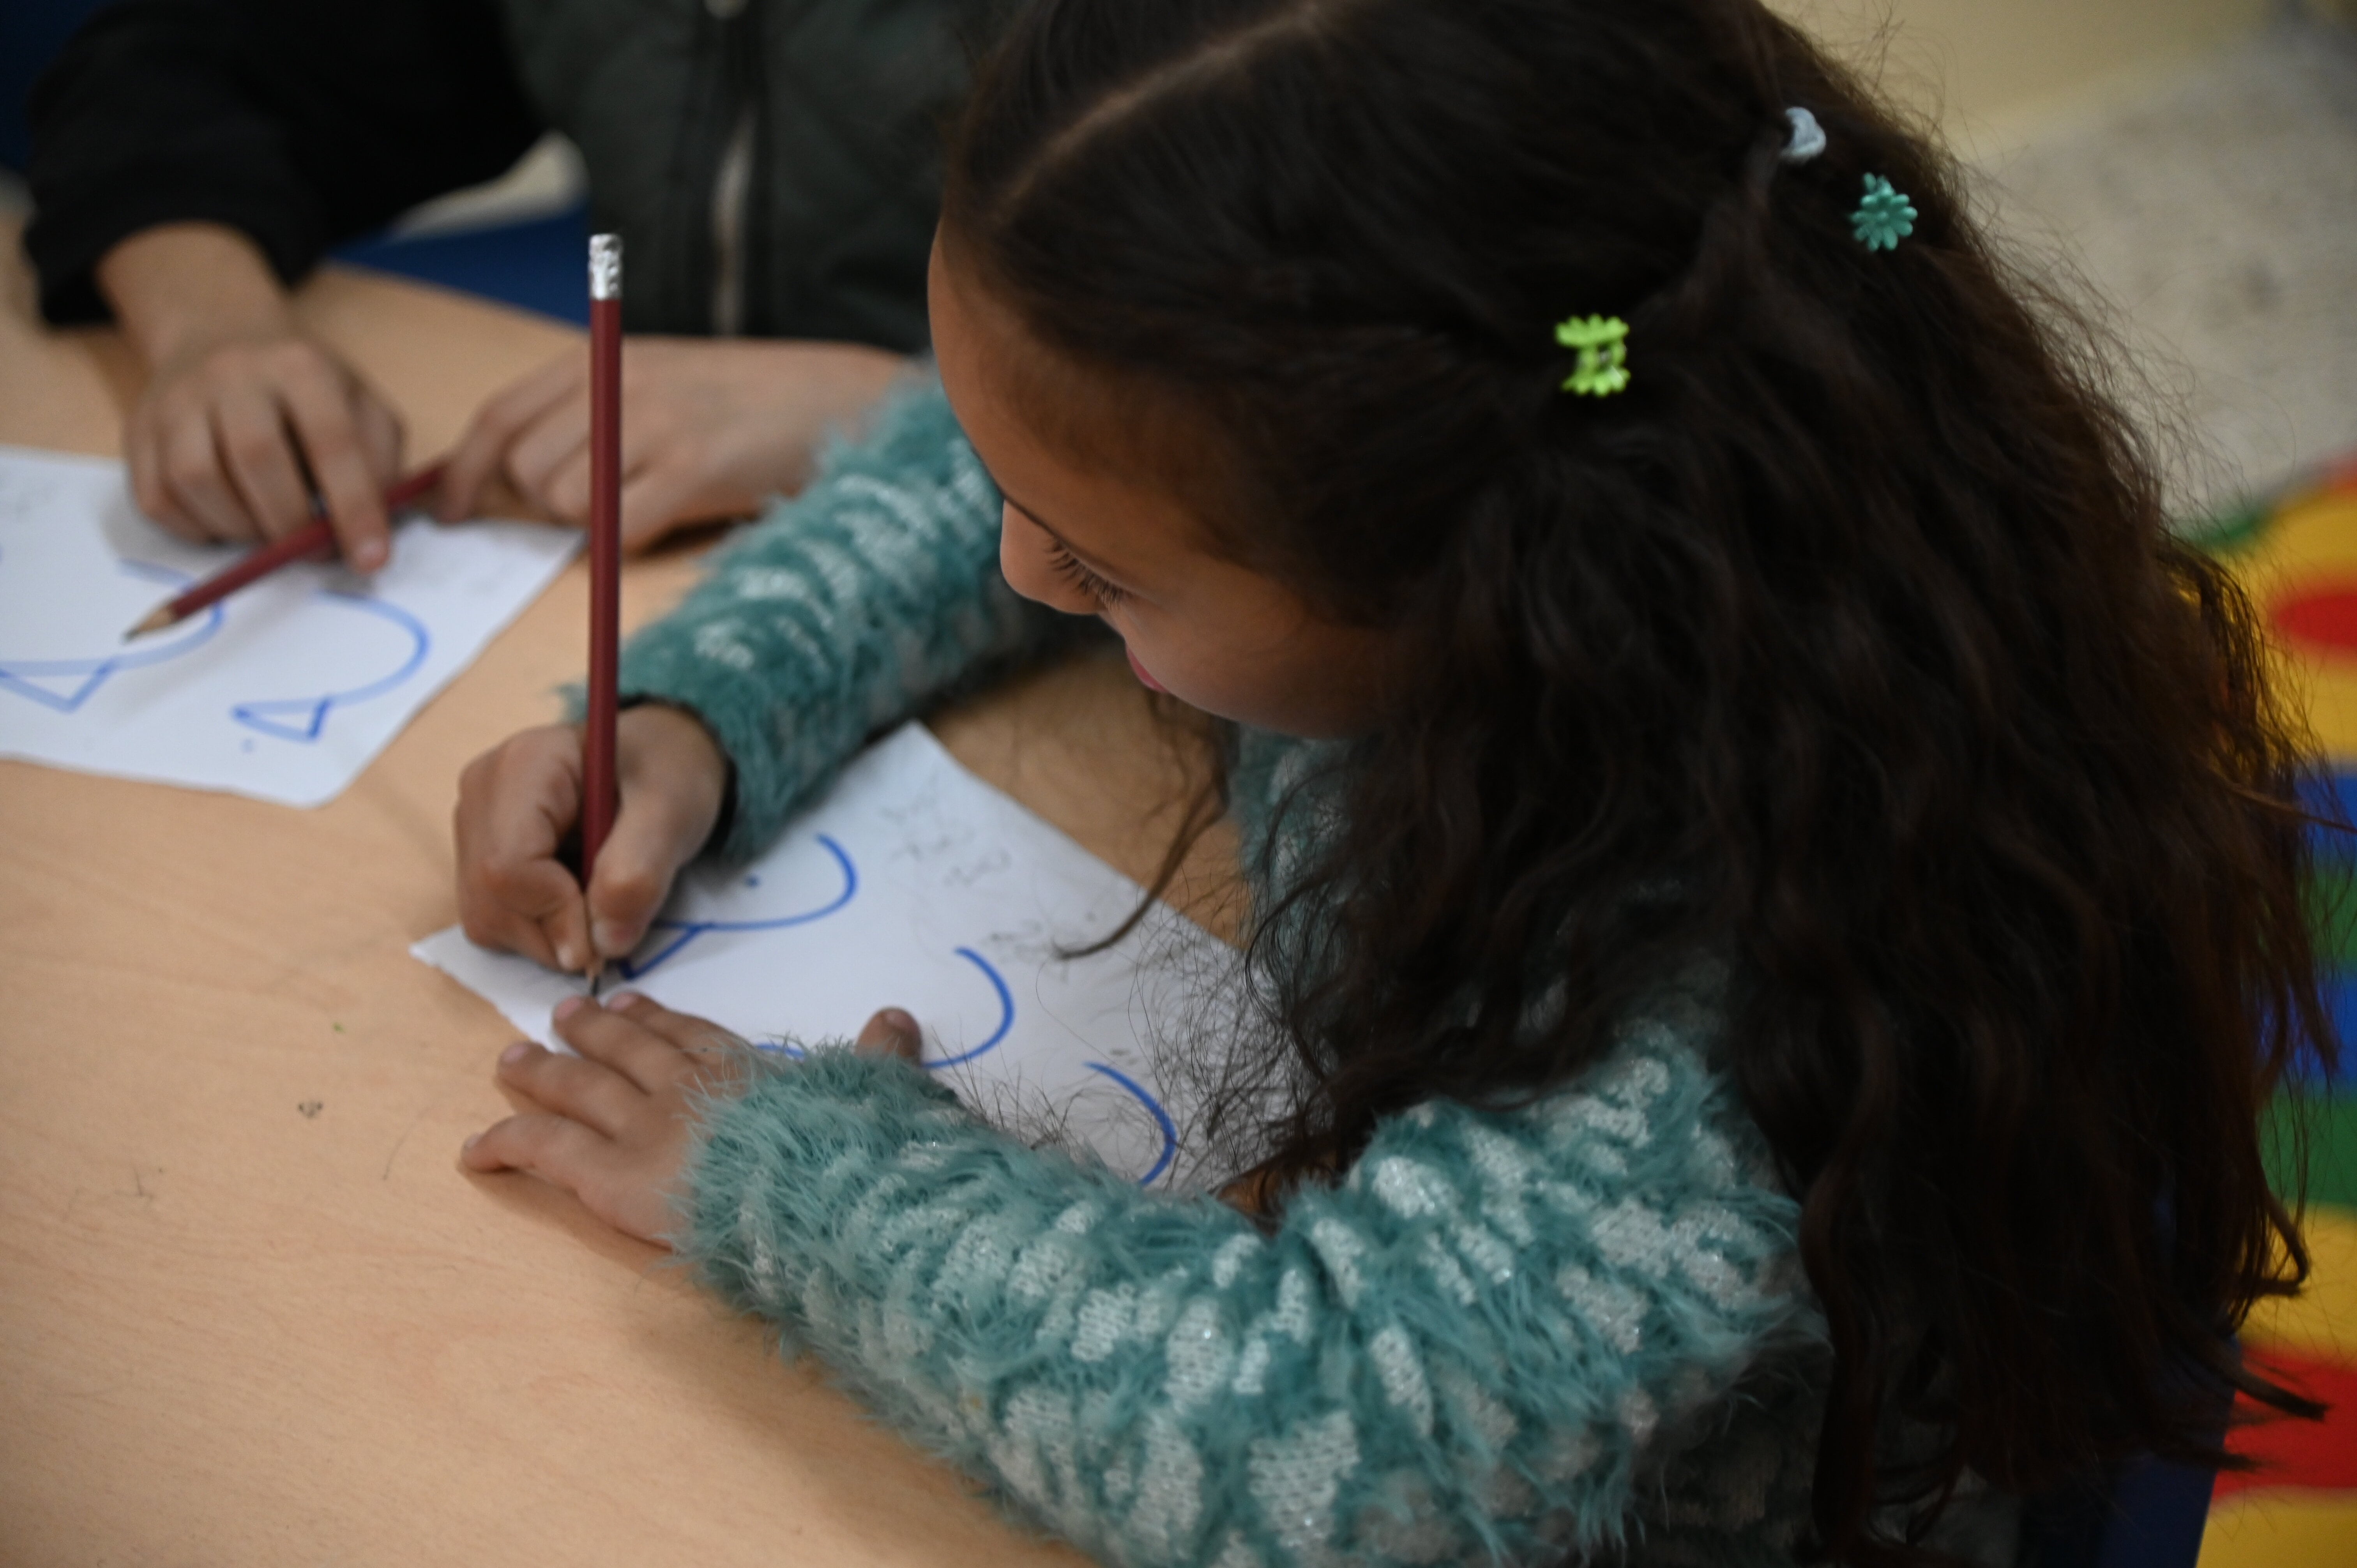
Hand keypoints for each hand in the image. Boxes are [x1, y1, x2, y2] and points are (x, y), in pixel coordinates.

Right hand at [100, 224, 405, 570]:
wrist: (219, 336)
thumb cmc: (306, 389)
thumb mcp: (361, 405)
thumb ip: (380, 462)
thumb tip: (373, 529)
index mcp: (300, 366)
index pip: (332, 442)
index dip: (354, 508)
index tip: (371, 559)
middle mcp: (231, 374)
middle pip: (256, 459)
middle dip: (290, 524)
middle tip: (311, 549)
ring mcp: (176, 401)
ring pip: (197, 480)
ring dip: (240, 528)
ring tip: (268, 532)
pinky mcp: (139, 431)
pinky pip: (159, 499)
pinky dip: (198, 528)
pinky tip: (227, 521)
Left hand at [437, 336, 906, 548]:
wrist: (843, 400)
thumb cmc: (756, 401)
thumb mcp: (664, 380)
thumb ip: (596, 409)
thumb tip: (527, 473)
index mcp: (606, 356)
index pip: (501, 414)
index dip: (464, 469)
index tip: (453, 509)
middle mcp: (621, 383)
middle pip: (525, 466)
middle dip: (543, 503)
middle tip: (595, 507)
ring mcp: (657, 424)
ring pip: (565, 500)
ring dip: (591, 521)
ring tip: (647, 502)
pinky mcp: (693, 468)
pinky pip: (617, 527)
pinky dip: (628, 541)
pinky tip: (667, 519)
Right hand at [453, 705, 729, 974]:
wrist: (656, 761)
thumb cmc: (667, 770)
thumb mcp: (672, 811)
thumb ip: (639, 873)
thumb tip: (604, 942)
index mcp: (523, 766)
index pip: (507, 867)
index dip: (555, 915)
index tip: (607, 935)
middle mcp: (482, 794)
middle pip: (489, 899)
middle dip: (555, 933)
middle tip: (613, 922)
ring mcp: (474, 825)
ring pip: (486, 917)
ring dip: (548, 936)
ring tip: (599, 899)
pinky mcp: (478, 854)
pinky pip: (492, 918)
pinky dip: (538, 930)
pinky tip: (576, 898)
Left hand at [461, 992, 923, 1243]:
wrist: (820, 1198)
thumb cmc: (851, 1155)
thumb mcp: (874, 1096)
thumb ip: (879, 1058)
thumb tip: (898, 1016)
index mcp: (747, 1075)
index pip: (692, 1038)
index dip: (658, 1020)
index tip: (632, 1004)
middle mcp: (686, 1090)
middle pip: (627, 1051)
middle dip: (591, 1032)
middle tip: (561, 1014)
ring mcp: (643, 1129)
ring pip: (577, 1089)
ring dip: (541, 1073)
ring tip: (508, 1059)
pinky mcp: (611, 1175)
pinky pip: (545, 1150)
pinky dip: (506, 1143)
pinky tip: (473, 1149)